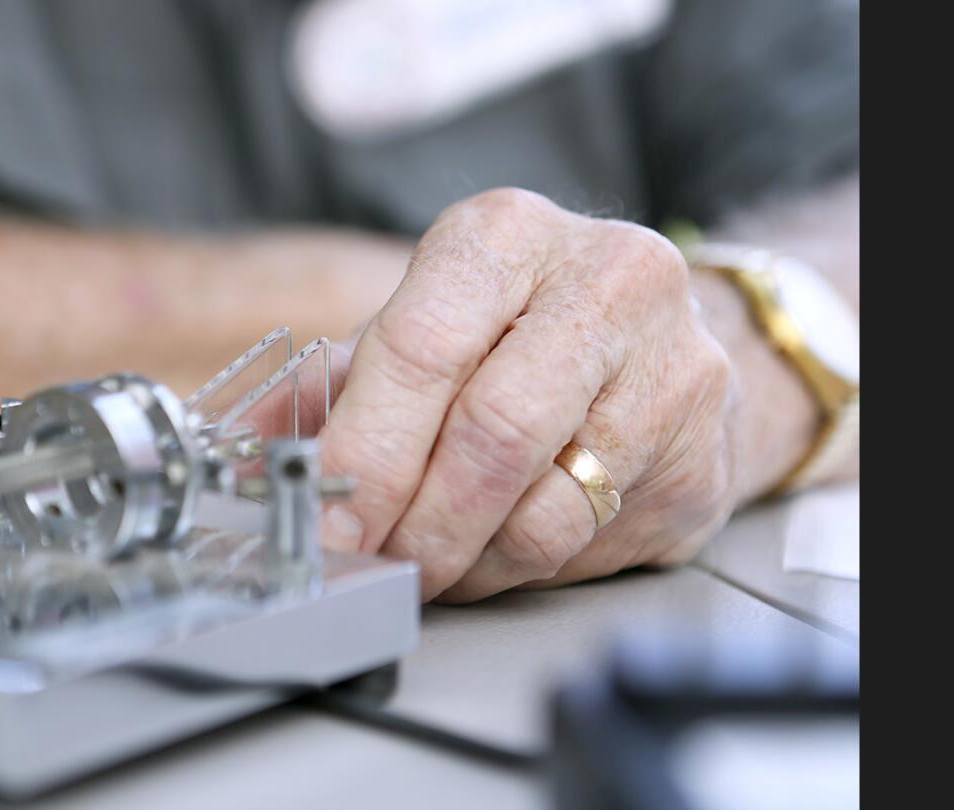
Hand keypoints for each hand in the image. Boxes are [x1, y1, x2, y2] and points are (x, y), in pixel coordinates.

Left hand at [318, 188, 740, 601]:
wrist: (659, 342)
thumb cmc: (517, 332)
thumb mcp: (422, 325)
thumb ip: (336, 385)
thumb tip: (249, 451)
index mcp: (507, 236)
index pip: (421, 349)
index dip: (364, 452)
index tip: (326, 523)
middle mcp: (606, 281)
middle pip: (491, 433)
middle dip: (416, 523)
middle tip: (375, 562)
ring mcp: (671, 365)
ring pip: (545, 507)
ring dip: (465, 558)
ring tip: (433, 558)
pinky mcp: (705, 450)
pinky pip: (589, 542)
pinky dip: (521, 567)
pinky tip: (497, 549)